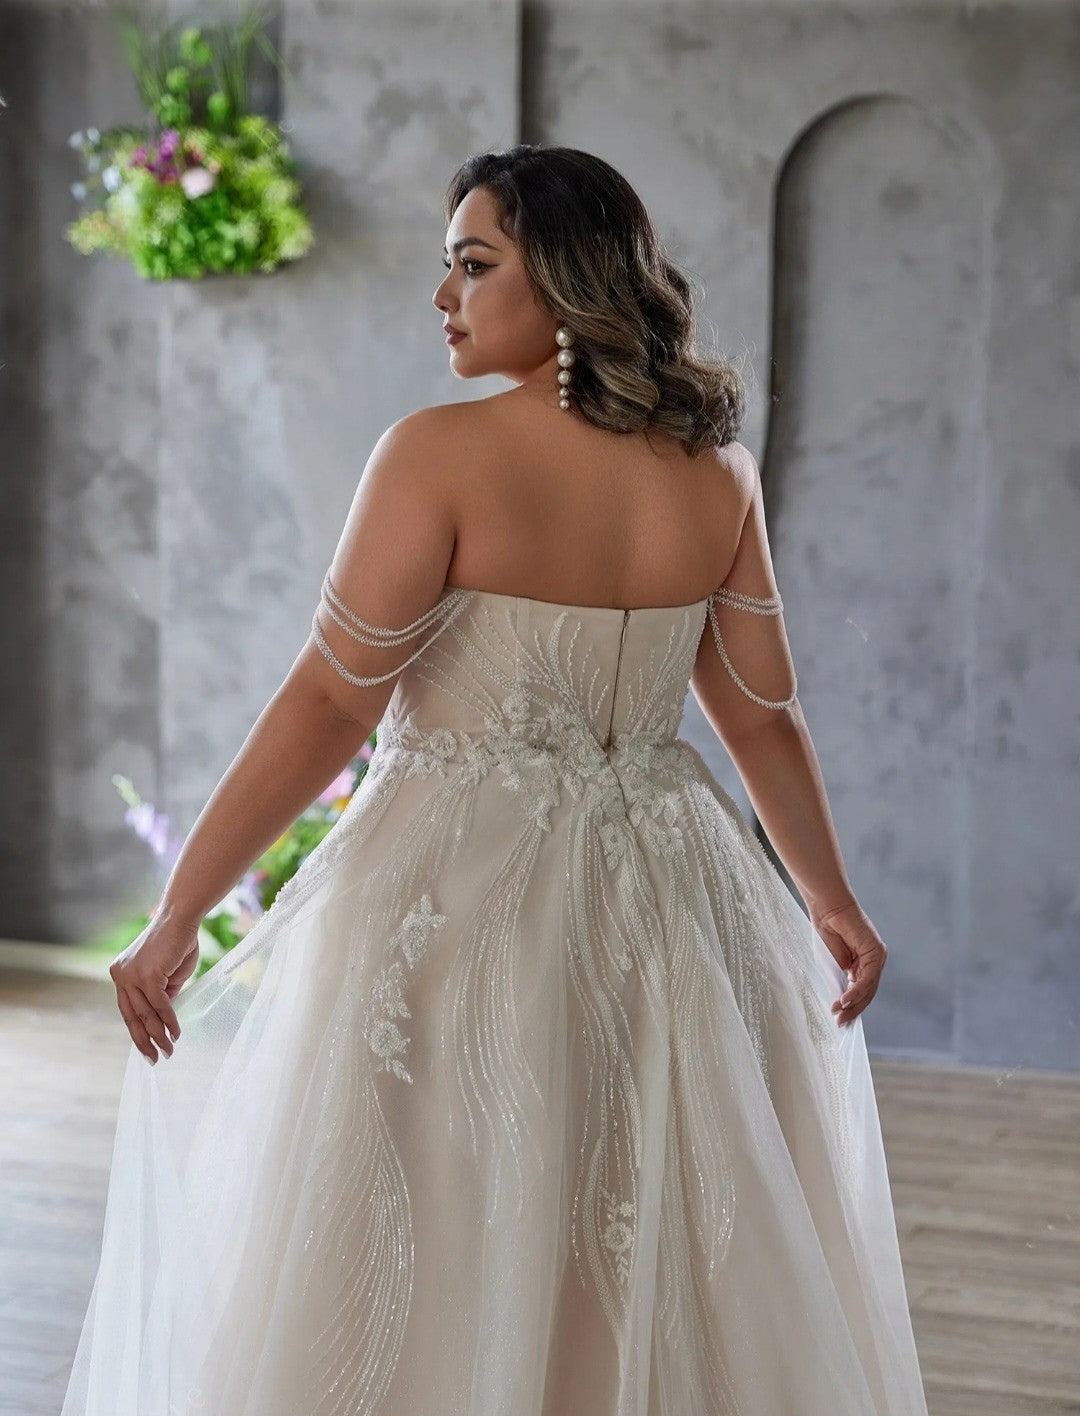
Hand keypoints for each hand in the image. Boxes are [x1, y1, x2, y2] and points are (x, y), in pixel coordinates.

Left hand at [109, 905, 198, 1062]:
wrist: (181, 917)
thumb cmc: (177, 942)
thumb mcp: (166, 975)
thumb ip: (161, 994)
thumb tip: (163, 1016)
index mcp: (121, 975)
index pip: (127, 1010)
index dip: (137, 1032)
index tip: (148, 1049)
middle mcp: (120, 976)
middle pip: (132, 1017)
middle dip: (144, 1041)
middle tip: (156, 1059)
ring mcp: (131, 975)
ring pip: (145, 1014)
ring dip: (159, 1035)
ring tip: (169, 1051)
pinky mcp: (146, 975)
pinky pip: (159, 1005)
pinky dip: (169, 1021)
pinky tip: (176, 1033)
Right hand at [809, 899, 887, 1026]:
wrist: (827, 907)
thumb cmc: (826, 930)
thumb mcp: (831, 963)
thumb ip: (838, 979)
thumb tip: (842, 1001)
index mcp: (862, 964)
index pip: (861, 991)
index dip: (851, 1007)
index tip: (839, 1020)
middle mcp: (873, 961)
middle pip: (867, 993)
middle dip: (853, 1010)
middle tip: (840, 1023)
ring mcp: (876, 957)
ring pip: (868, 989)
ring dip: (853, 1004)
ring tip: (839, 1015)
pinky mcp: (875, 952)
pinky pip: (867, 978)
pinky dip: (855, 991)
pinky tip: (844, 1000)